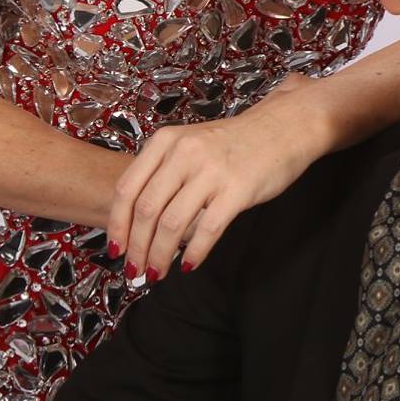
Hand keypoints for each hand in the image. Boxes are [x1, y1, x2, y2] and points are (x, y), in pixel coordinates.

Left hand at [106, 101, 312, 279]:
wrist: (283, 127)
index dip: (116, 225)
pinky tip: (188, 265)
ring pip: (172, 223)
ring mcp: (212, 170)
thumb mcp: (190, 144)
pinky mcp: (238, 189)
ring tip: (156, 273)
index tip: (115, 249)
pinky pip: (208, 229)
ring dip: (159, 255)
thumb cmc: (235, 142)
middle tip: (134, 270)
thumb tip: (136, 223)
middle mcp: (184, 153)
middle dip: (136, 247)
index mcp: (166, 141)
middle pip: (146, 210)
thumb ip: (164, 173)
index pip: (127, 189)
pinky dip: (194, 253)